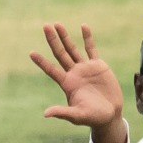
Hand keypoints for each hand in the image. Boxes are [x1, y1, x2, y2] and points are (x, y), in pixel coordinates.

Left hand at [30, 23, 125, 142]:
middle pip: (60, 54)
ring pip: (72, 49)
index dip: (42, 62)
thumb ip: (62, 113)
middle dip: (53, 40)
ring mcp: (85, 68)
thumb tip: (45, 114)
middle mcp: (74, 74)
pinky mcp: (98, 65)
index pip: (51, 70)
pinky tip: (83, 26)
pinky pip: (91, 49)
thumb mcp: (77, 116)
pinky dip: (87, 38)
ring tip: (57, 24)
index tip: (31, 53)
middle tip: (45, 26)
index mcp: (67, 84)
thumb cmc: (92, 117)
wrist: (110, 115)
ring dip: (65, 37)